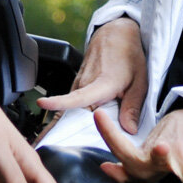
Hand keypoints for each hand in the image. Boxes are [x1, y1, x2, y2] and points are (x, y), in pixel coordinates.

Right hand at [37, 16, 147, 132]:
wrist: (117, 35)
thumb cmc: (129, 56)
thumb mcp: (140, 82)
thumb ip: (133, 107)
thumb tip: (128, 130)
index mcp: (102, 83)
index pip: (78, 96)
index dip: (60, 103)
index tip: (42, 104)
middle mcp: (85, 83)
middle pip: (73, 113)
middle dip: (70, 132)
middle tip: (61, 148)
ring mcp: (79, 82)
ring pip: (74, 109)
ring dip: (74, 124)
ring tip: (62, 137)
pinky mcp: (77, 84)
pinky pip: (75, 103)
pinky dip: (77, 114)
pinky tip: (83, 124)